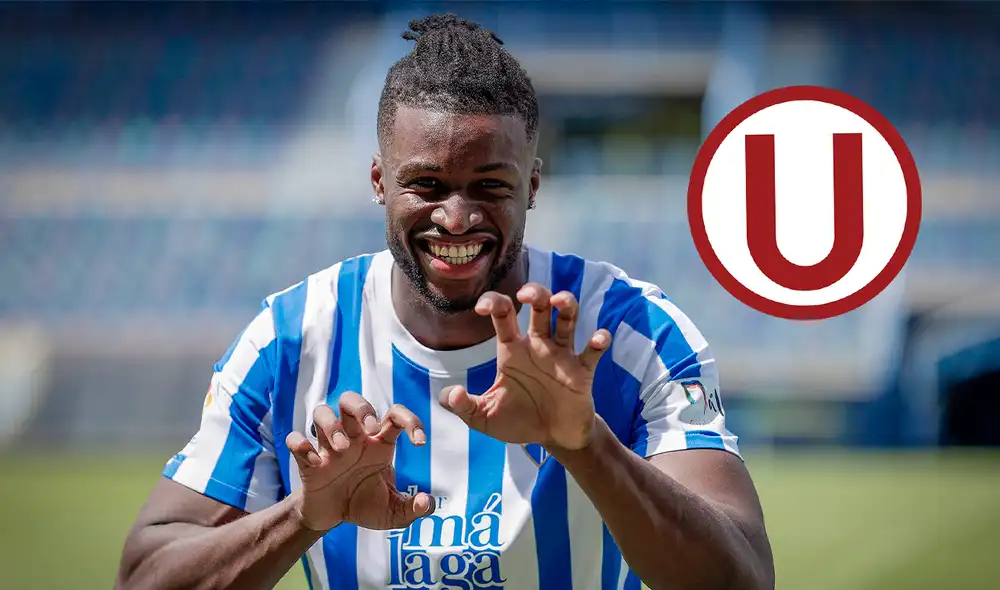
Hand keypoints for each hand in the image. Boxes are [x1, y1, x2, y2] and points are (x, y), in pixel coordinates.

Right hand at [284, 392, 434, 531]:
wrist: (331, 518)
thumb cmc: (364, 504)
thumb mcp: (392, 512)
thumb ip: (412, 509)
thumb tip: (426, 503)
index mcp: (378, 442)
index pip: (394, 415)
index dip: (411, 421)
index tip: (420, 443)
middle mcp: (353, 437)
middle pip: (351, 400)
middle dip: (362, 407)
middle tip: (371, 429)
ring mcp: (328, 446)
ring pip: (322, 412)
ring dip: (332, 425)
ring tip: (342, 448)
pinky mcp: (306, 460)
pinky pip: (296, 440)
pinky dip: (302, 445)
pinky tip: (316, 463)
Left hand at [440, 283, 611, 450]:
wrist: (554, 439)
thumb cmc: (519, 421)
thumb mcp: (485, 418)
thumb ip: (464, 407)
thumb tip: (447, 395)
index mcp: (512, 350)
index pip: (503, 315)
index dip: (494, 302)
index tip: (483, 308)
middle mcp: (538, 345)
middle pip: (539, 306)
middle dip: (535, 292)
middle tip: (526, 295)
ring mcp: (562, 355)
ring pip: (567, 319)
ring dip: (566, 304)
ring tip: (559, 302)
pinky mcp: (582, 371)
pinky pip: (593, 352)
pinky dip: (598, 341)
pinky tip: (598, 338)